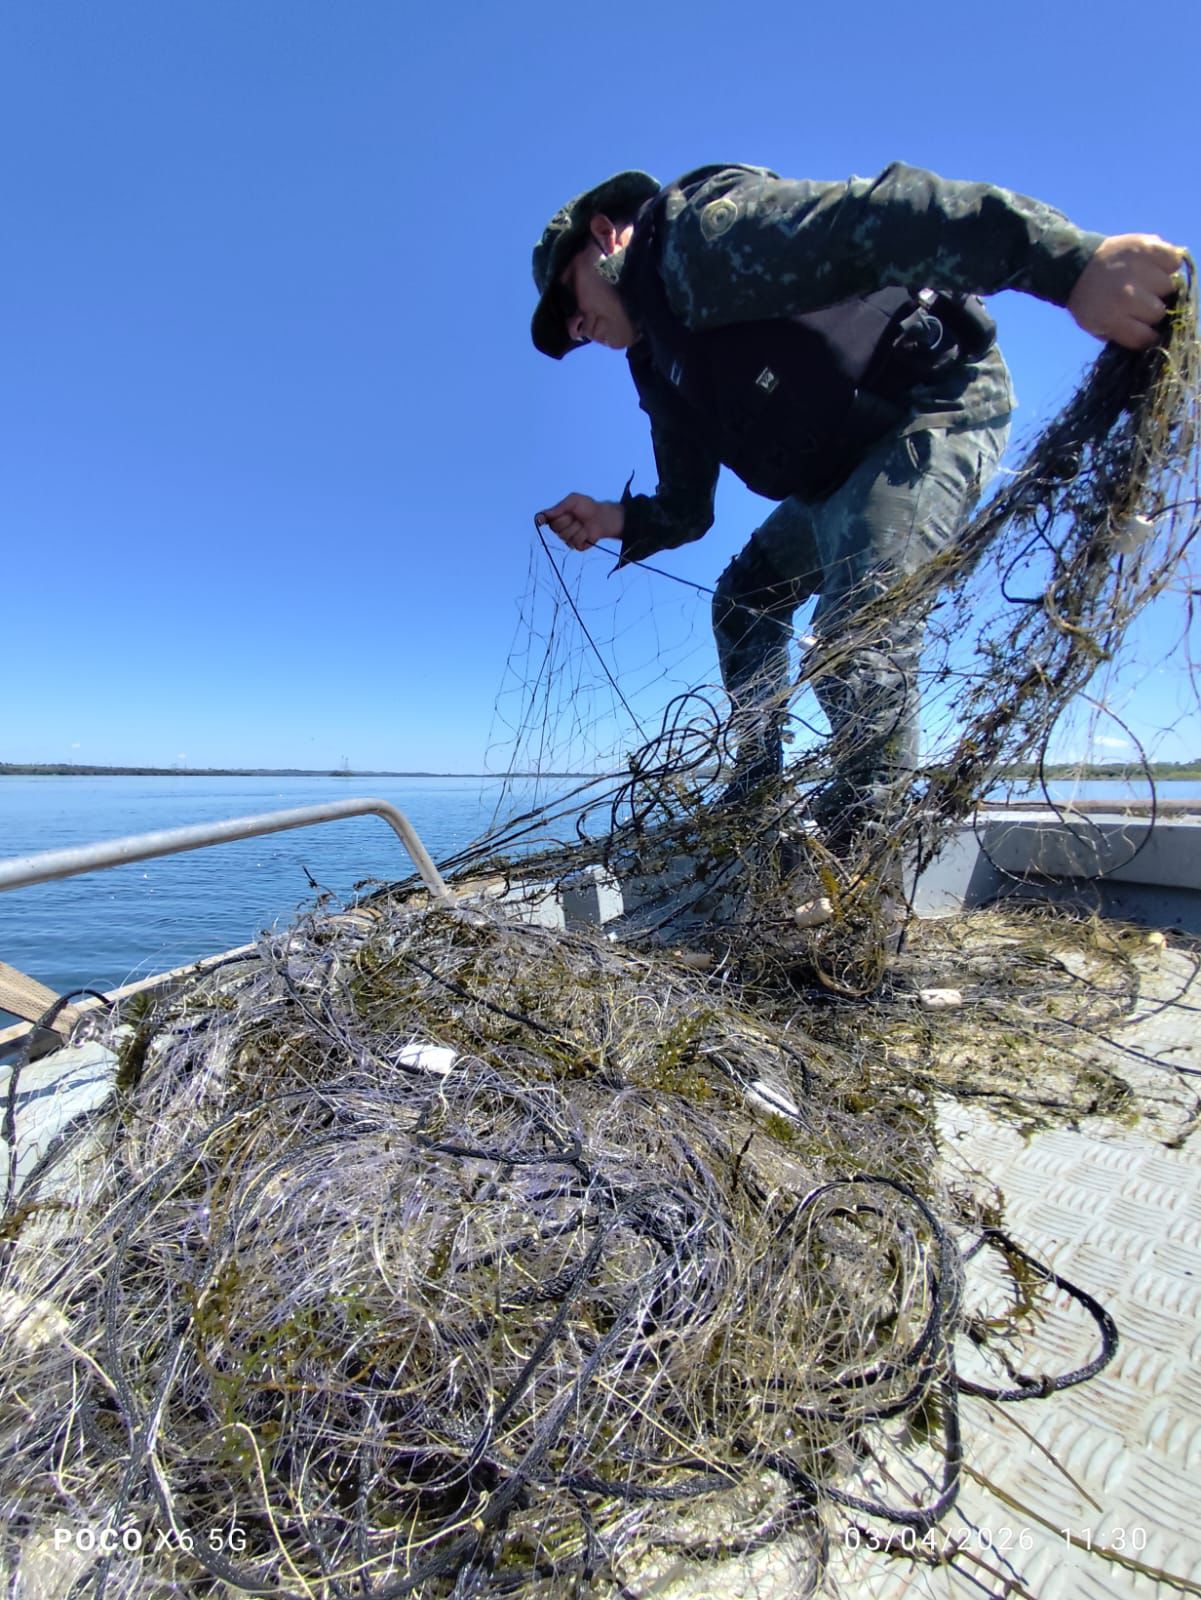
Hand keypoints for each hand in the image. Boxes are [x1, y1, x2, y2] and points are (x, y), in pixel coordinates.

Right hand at [535, 493, 624, 551]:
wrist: (602, 517)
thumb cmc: (587, 507)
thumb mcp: (574, 501)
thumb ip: (559, 507)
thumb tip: (544, 514)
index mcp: (556, 517)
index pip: (544, 519)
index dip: (541, 520)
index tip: (541, 520)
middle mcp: (559, 529)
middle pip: (555, 528)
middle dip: (567, 520)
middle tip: (576, 516)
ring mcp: (567, 538)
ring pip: (566, 536)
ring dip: (577, 528)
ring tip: (583, 523)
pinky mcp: (576, 546)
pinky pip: (575, 543)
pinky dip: (583, 536)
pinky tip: (587, 532)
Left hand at [1068, 233, 1186, 349]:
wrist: (1075, 262)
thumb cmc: (1088, 299)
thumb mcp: (1095, 326)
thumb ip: (1122, 336)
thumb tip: (1148, 341)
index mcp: (1113, 318)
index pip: (1146, 338)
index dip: (1146, 337)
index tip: (1144, 331)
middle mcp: (1128, 295)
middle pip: (1159, 313)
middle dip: (1151, 311)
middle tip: (1140, 302)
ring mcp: (1139, 269)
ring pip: (1169, 287)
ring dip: (1159, 287)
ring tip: (1146, 283)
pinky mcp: (1148, 246)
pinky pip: (1174, 260)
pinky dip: (1169, 264)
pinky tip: (1156, 268)